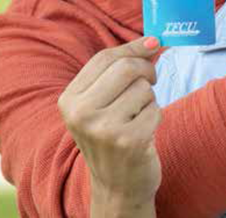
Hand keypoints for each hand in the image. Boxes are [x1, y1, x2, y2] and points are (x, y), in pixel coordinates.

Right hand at [57, 36, 162, 215]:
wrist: (118, 185)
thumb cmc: (114, 134)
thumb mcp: (104, 102)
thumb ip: (121, 69)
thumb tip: (153, 40)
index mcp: (69, 100)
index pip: (105, 57)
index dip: (133, 47)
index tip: (153, 43)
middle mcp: (80, 114)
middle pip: (126, 68)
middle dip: (147, 71)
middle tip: (151, 81)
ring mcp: (103, 129)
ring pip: (144, 89)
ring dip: (150, 100)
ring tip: (137, 118)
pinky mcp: (128, 142)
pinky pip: (156, 109)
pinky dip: (156, 117)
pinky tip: (143, 133)